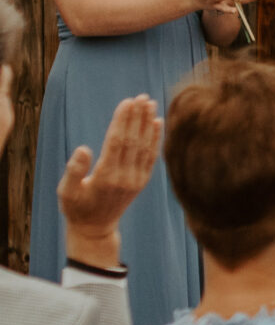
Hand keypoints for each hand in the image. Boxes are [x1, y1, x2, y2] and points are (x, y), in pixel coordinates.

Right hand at [57, 94, 163, 255]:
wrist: (95, 228)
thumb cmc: (76, 207)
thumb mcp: (66, 191)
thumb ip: (74, 171)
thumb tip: (83, 149)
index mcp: (105, 177)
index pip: (117, 142)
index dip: (123, 121)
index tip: (127, 102)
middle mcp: (125, 177)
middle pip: (133, 141)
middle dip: (138, 117)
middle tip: (142, 96)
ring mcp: (136, 180)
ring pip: (145, 146)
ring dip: (148, 124)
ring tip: (150, 103)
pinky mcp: (142, 181)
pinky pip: (152, 157)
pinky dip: (156, 139)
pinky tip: (158, 122)